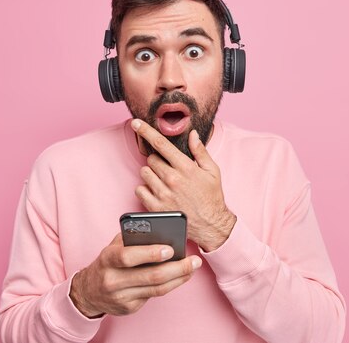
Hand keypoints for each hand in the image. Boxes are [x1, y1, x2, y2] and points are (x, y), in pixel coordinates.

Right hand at [69, 234, 201, 317]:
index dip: (150, 253)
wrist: (89, 292)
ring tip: (193, 267)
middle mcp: (113, 280)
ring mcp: (121, 297)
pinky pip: (154, 296)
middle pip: (151, 276)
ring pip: (157, 289)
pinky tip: (181, 277)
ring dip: (179, 278)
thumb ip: (133, 238)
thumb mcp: (114, 246)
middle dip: (177, 268)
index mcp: (108, 259)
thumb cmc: (108, 262)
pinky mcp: (129, 308)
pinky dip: (170, 285)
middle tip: (194, 260)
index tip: (170, 249)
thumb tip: (161, 232)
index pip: (128, 257)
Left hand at [131, 119, 236, 251]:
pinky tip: (157, 192)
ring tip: (163, 182)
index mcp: (186, 167)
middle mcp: (172, 179)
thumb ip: (200, 151)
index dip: (146, 131)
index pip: (161, 144)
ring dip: (151, 174)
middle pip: (151, 159)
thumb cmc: (212, 197)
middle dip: (157, 161)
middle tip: (168, 170)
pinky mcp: (155, 207)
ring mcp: (163, 194)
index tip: (136, 123)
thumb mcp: (212, 171)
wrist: (211, 225)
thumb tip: (192, 134)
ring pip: (144, 173)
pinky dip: (145, 189)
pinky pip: (139, 190)